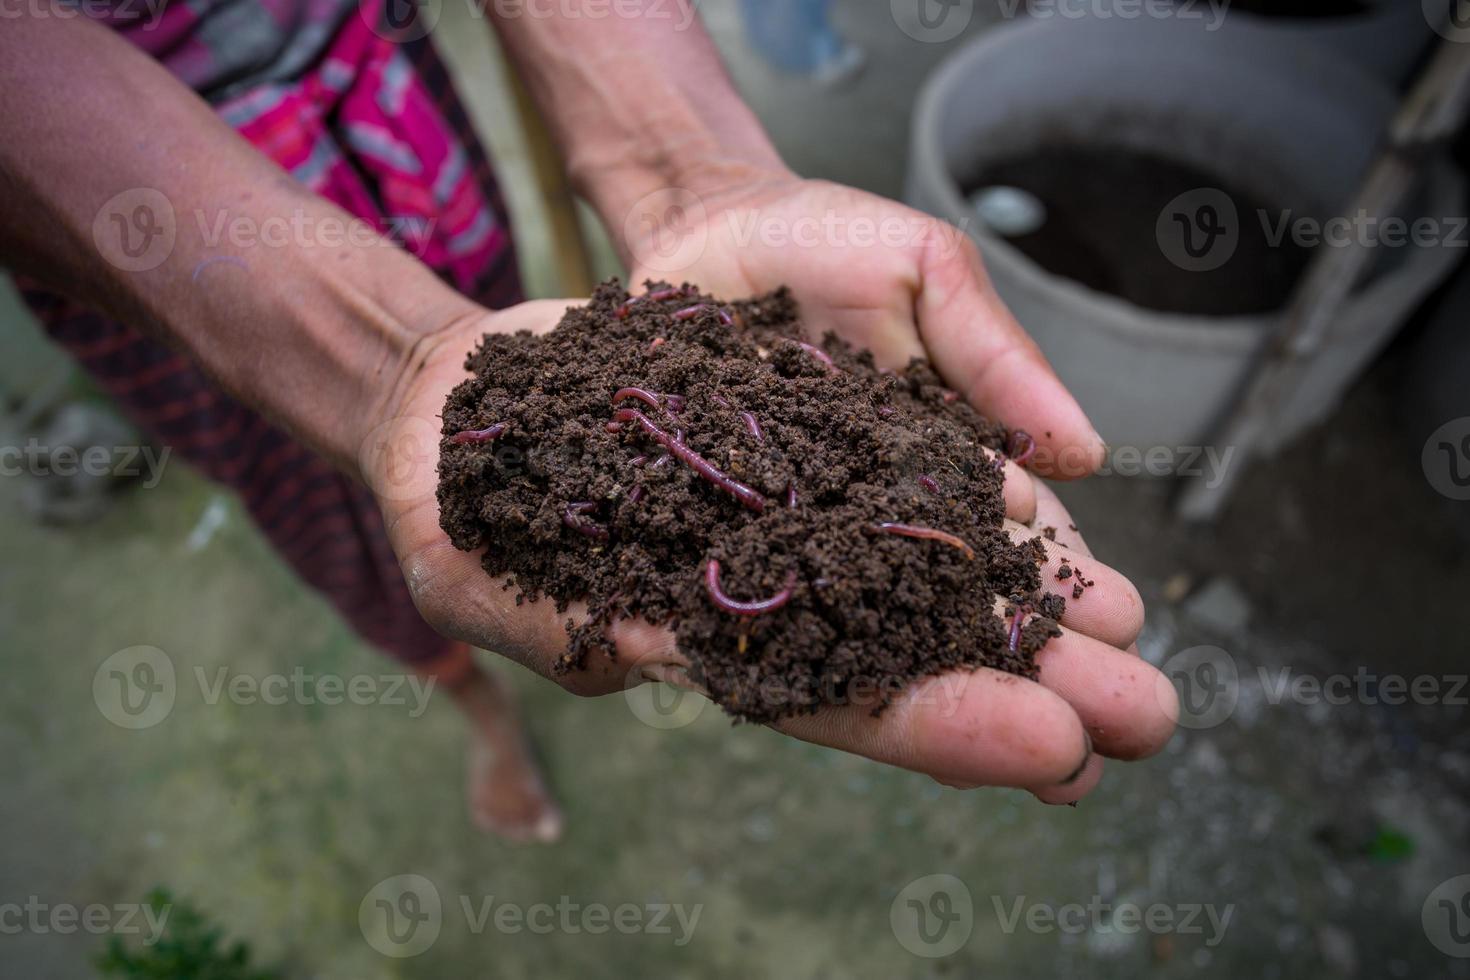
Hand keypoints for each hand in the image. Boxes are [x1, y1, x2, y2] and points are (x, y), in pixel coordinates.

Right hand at [363, 287, 1172, 804]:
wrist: (454, 404)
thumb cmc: (442, 506)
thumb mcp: (472, 570)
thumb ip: (558, 621)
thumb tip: (655, 656)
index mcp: (696, 645)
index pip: (830, 701)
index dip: (939, 729)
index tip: (1053, 752)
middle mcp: (760, 591)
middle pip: (909, 650)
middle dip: (1028, 684)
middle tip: (1155, 715)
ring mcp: (781, 514)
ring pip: (920, 562)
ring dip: (1027, 596)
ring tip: (1137, 620)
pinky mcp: (787, 437)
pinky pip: (891, 466)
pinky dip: (972, 491)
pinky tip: (1057, 507)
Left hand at [619, 175, 1176, 794]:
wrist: (700, 221)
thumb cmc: (824, 242)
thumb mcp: (929, 272)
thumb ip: (995, 360)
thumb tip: (1086, 458)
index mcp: (952, 471)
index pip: (1031, 558)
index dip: (1078, 608)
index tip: (1137, 662)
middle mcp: (885, 526)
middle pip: (973, 618)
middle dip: (1050, 676)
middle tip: (1126, 737)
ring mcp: (803, 540)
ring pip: (886, 637)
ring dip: (961, 699)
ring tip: (1049, 767)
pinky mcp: (717, 541)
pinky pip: (768, 609)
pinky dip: (817, 662)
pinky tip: (871, 715)